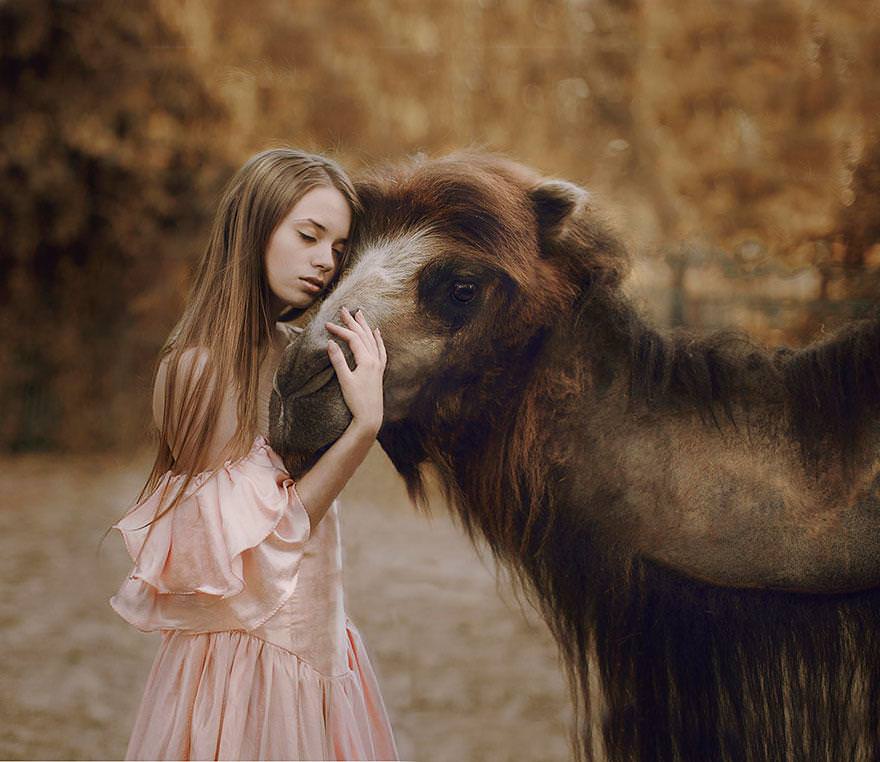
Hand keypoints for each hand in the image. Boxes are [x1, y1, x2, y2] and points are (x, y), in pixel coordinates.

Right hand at [325, 307, 386, 434]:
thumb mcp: (344, 380)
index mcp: (366, 361)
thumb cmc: (356, 401)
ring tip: (359, 314)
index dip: (339, 330)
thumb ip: (338, 360)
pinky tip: (376, 332)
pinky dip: (378, 339)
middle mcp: (374, 360)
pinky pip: (380, 350)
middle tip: (343, 309)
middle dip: (353, 321)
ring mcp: (378, 365)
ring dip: (365, 326)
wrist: (370, 418)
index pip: (352, 339)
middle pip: (363, 335)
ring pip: (372, 340)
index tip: (326, 324)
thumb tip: (330, 342)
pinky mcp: (379, 371)